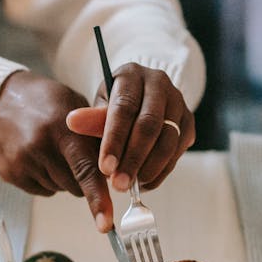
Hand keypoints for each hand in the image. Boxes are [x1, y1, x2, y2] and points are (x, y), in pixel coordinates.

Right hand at [0, 70, 113, 230]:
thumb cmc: (45, 102)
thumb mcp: (75, 106)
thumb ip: (97, 136)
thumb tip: (121, 168)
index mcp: (62, 129)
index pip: (86, 170)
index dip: (98, 199)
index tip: (106, 223)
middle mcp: (40, 147)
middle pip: (76, 186)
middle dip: (84, 178)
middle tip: (74, 153)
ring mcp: (22, 163)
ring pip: (60, 189)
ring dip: (64, 177)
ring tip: (51, 149)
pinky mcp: (10, 174)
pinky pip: (43, 190)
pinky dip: (47, 179)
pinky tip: (38, 157)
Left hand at [65, 63, 194, 191]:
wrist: (142, 100)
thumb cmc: (115, 106)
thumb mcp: (100, 108)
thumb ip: (91, 119)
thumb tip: (72, 122)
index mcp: (131, 75)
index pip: (124, 108)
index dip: (114, 140)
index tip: (105, 168)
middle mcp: (159, 84)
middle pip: (149, 125)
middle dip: (133, 159)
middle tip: (119, 185)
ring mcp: (178, 102)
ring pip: (168, 141)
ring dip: (149, 168)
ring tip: (131, 187)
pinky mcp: (189, 122)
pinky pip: (177, 151)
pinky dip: (162, 171)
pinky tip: (145, 182)